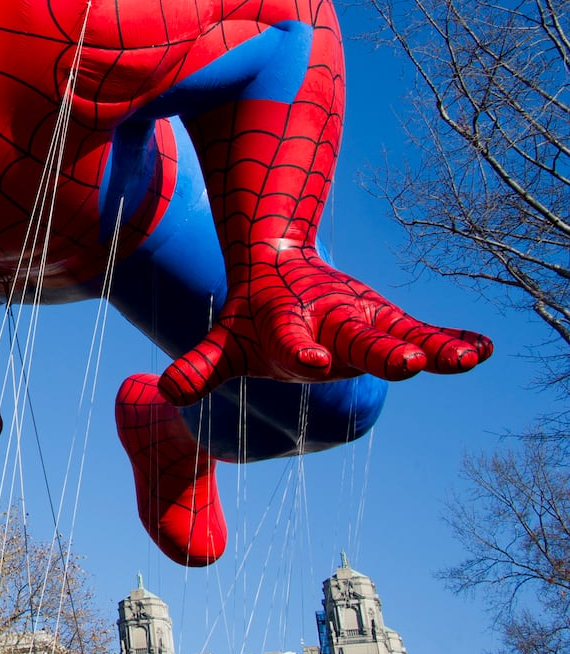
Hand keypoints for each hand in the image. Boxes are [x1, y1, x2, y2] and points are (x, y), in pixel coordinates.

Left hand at [158, 241, 491, 405]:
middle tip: (409, 363)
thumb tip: (168, 391)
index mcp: (286, 328)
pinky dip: (452, 340)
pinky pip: (424, 332)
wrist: (277, 262)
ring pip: (398, 333)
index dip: (301, 353)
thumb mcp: (226, 344)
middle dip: (380, 352)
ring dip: (432, 346)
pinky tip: (485, 349)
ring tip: (464, 359)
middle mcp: (329, 323)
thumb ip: (201, 366)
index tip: (315, 364)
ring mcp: (362, 321)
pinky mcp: (386, 322)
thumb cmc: (252, 319)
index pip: (292, 343)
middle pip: (356, 340)